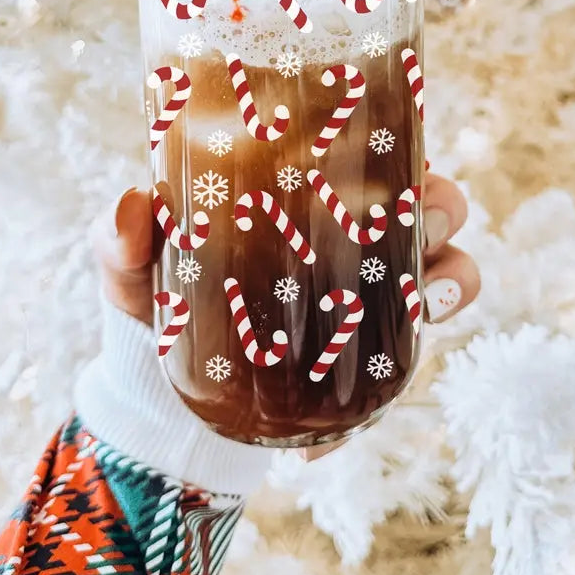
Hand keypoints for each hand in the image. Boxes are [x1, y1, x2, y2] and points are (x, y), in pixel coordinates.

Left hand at [102, 176, 480, 456]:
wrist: (166, 387)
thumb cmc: (162, 297)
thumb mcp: (133, 264)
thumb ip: (122, 237)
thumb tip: (132, 208)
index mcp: (310, 194)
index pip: (372, 155)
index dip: (400, 146)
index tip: (398, 154)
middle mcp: (354, 237)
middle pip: (431, 205)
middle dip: (441, 209)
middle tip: (419, 226)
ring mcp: (370, 298)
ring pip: (448, 275)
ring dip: (452, 283)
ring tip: (426, 305)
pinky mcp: (368, 362)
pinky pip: (403, 371)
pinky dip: (378, 401)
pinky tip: (324, 428)